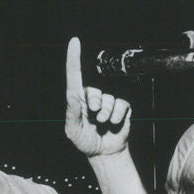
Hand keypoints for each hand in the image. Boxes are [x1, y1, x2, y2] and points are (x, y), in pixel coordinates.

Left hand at [64, 37, 131, 156]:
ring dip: (105, 116)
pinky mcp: (122, 106)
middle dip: (94, 107)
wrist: (104, 152)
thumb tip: (72, 93)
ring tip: (102, 125)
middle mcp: (92, 97)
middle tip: (93, 119)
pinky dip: (117, 117)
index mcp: (76, 100)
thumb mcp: (72, 130)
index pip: (74, 76)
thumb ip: (71, 112)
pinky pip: (121, 105)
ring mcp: (108, 101)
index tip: (74, 42)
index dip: (74, 58)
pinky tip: (113, 124)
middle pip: (93, 92)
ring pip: (108, 100)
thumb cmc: (84, 140)